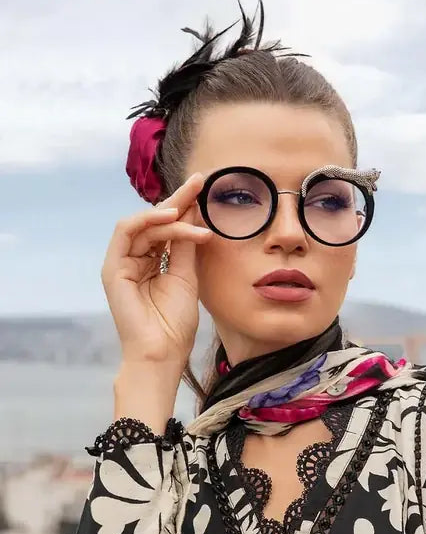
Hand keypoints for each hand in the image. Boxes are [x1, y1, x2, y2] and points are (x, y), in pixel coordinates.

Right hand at [101, 173, 212, 368]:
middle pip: (155, 220)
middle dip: (178, 198)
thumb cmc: (175, 324)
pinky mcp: (112, 267)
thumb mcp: (186, 276)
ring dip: (169, 214)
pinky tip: (171, 218)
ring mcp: (122, 263)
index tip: (205, 189)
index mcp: (153, 262)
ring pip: (144, 223)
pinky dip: (148, 220)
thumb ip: (186, 246)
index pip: (168, 228)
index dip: (185, 207)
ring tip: (190, 211)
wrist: (162, 352)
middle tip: (199, 181)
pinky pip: (126, 231)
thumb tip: (194, 213)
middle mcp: (135, 259)